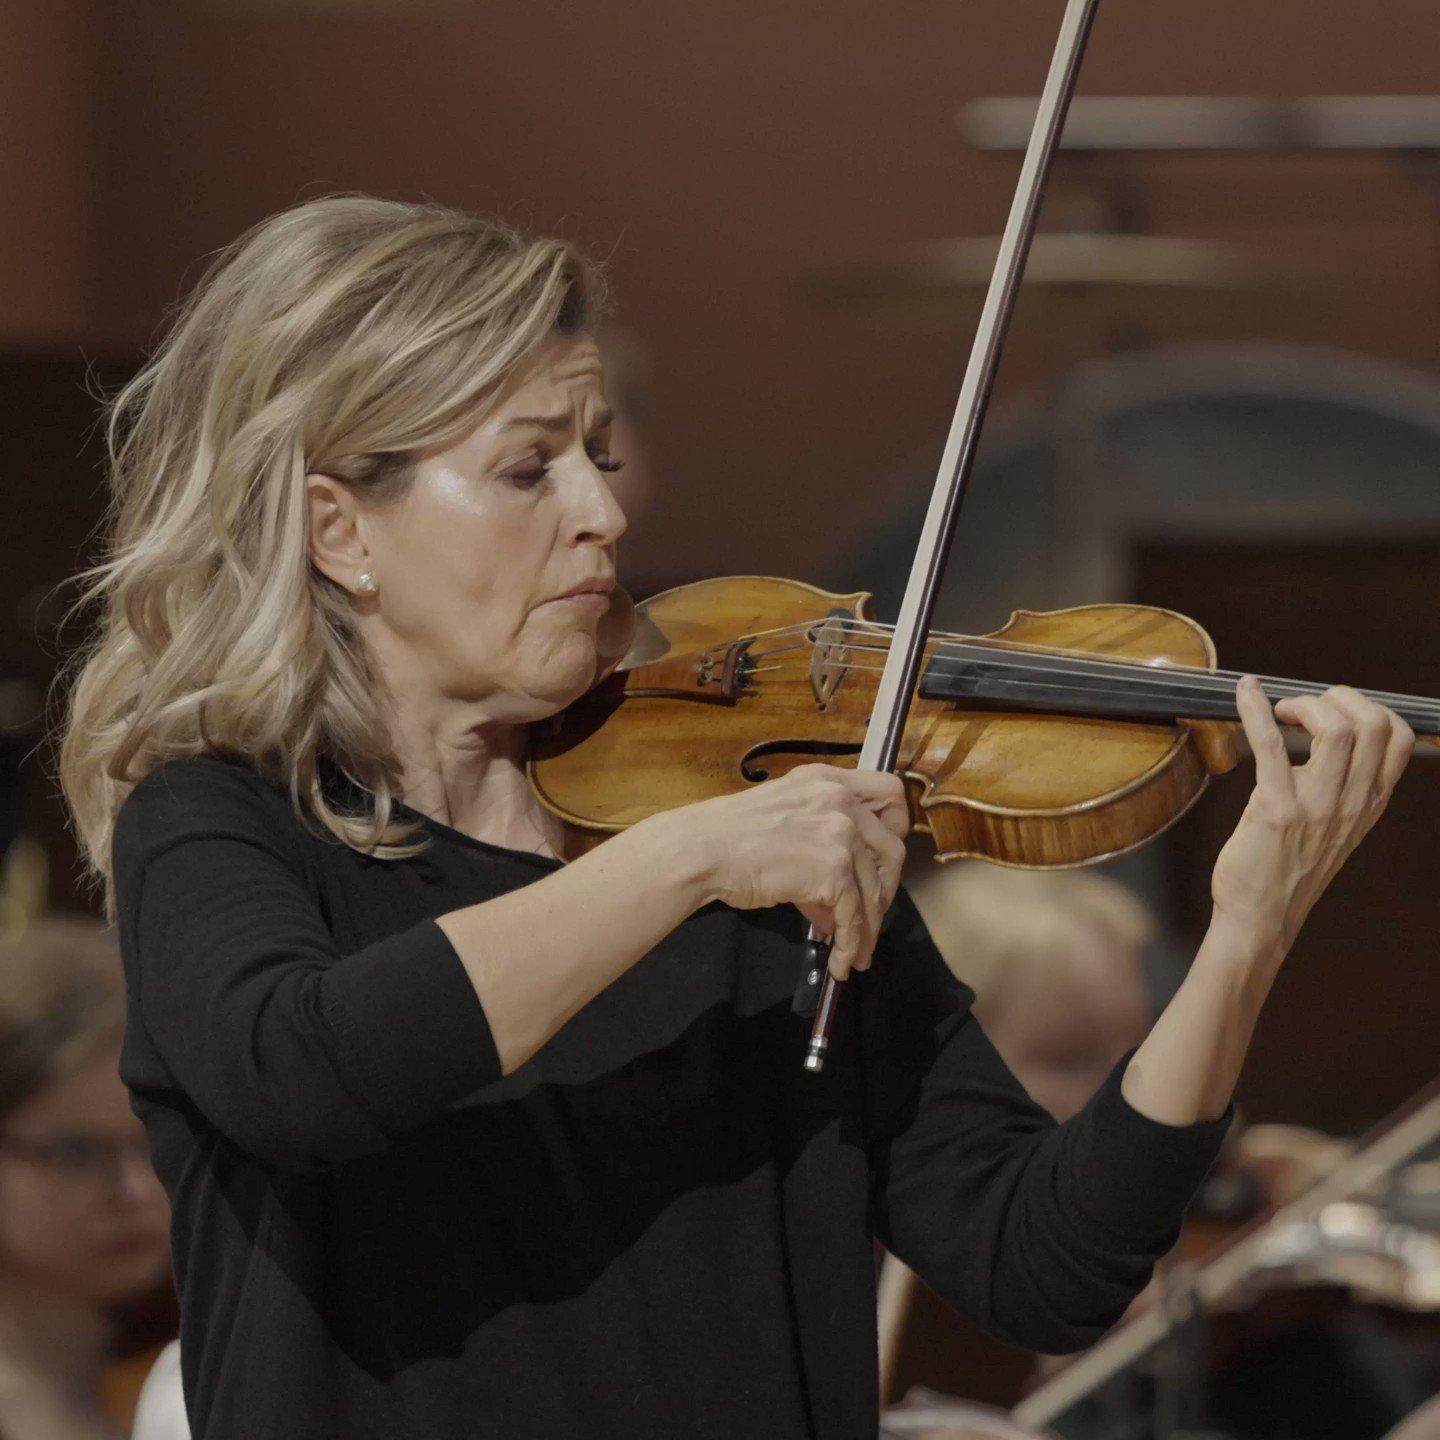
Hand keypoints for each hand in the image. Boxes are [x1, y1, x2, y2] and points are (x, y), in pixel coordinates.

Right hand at [672, 764, 909, 979]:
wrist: (702, 850)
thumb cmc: (727, 837)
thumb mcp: (783, 821)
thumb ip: (818, 848)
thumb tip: (835, 904)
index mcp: (827, 780)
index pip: (890, 792)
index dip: (896, 828)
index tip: (885, 858)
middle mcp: (840, 799)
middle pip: (891, 849)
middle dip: (884, 890)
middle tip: (870, 915)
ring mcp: (840, 833)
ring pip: (875, 889)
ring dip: (868, 928)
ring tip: (857, 951)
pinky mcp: (834, 869)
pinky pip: (855, 915)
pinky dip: (851, 943)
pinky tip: (841, 958)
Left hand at [1210, 677, 1412, 955]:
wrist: (1260, 920)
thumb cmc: (1287, 872)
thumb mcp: (1336, 829)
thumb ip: (1343, 790)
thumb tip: (1328, 740)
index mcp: (1369, 804)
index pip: (1398, 738)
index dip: (1367, 707)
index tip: (1333, 710)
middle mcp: (1352, 804)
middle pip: (1372, 724)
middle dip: (1336, 697)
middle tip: (1302, 707)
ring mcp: (1317, 807)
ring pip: (1336, 729)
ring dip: (1304, 704)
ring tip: (1279, 710)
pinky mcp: (1276, 809)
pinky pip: (1272, 745)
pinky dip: (1255, 710)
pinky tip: (1244, 692)